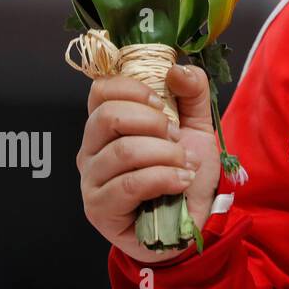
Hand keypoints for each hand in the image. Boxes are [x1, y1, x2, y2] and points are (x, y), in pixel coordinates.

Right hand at [77, 64, 221, 263]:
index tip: (162, 103)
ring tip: (185, 165)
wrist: (196, 219)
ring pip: (123, 151)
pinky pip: (129, 185)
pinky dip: (164, 178)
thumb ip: (192, 92)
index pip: (100, 90)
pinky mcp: (99, 209)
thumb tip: (176, 69)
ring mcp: (92, 180)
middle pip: (108, 116)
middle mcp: (91, 149)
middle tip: (177, 139)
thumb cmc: (187, 171)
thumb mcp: (198, 125)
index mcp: (109, 125)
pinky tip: (181, 182)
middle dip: (154, 123)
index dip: (133, 89)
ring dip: (166, 155)